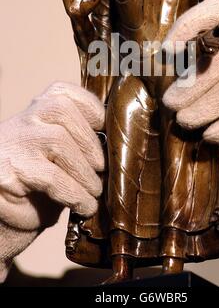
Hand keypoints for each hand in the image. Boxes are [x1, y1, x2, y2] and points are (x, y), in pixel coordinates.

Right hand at [0, 82, 104, 280]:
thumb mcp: (62, 158)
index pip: (63, 92)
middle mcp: (22, 121)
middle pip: (61, 110)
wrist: (7, 217)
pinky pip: (51, 177)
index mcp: (36, 112)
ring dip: (84, 171)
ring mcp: (14, 144)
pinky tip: (84, 206)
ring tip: (95, 191)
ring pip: (57, 140)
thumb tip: (118, 144)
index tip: (106, 128)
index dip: (90, 106)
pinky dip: (75, 193)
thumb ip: (81, 143)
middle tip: (102, 169)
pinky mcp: (8, 172)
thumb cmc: (40, 186)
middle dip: (90, 142)